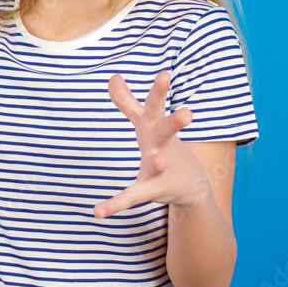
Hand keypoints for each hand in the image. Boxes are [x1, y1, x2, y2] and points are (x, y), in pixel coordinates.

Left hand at [93, 70, 210, 218]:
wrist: (189, 184)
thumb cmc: (162, 147)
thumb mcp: (145, 124)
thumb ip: (128, 103)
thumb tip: (112, 76)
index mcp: (156, 128)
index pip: (157, 106)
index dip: (160, 91)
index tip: (165, 74)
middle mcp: (161, 145)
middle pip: (166, 131)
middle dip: (175, 122)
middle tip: (188, 114)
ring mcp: (159, 168)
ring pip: (157, 164)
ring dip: (157, 162)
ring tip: (159, 161)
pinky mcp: (153, 189)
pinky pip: (132, 196)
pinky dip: (115, 204)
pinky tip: (98, 212)